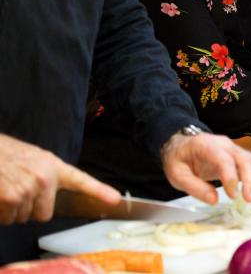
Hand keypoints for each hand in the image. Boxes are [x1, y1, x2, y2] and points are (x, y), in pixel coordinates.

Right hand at [0, 134, 119, 224]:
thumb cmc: (7, 155)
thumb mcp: (35, 160)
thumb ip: (48, 178)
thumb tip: (50, 201)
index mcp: (54, 167)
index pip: (81, 180)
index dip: (100, 191)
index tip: (115, 200)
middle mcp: (45, 178)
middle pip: (44, 214)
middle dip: (29, 209)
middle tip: (18, 191)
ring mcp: (29, 188)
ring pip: (23, 218)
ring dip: (12, 210)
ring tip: (6, 189)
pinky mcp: (12, 198)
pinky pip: (9, 218)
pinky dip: (1, 213)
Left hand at [161, 133, 250, 204]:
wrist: (182, 145)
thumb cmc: (179, 159)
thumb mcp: (177, 175)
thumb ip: (194, 187)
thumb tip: (214, 200)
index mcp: (206, 147)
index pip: (224, 160)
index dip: (231, 178)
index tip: (232, 196)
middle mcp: (224, 144)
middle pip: (244, 158)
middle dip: (250, 180)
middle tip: (249, 200)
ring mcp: (233, 148)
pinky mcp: (239, 154)